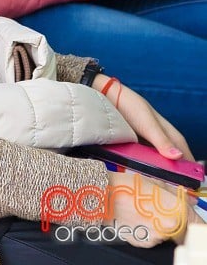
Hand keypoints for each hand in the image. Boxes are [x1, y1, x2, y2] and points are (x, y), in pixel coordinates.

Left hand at [95, 79, 197, 244]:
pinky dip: (142, 172)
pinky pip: (140, 163)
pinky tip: (140, 183)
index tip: (191, 190)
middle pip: (170, 164)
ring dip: (157, 178)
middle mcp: (158, 141)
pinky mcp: (131, 148)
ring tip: (158, 195)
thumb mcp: (146, 122)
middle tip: (175, 199)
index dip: (189, 172)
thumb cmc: (129, 105)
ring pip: (155, 165)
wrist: (103, 96)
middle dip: (173, 180)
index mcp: (168, 133)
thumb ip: (161, 140)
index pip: (184, 156)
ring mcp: (144, 145)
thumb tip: (179, 157)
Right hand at [104, 171, 199, 245]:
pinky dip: (149, 228)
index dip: (194, 216)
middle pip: (181, 225)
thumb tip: (186, 199)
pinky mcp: (144, 242)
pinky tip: (137, 215)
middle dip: (175, 217)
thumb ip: (174, 191)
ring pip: (166, 231)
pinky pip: (153, 236)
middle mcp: (167, 227)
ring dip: (160, 222)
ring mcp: (156, 237)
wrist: (102, 198)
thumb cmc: (125, 187)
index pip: (195, 220)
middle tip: (160, 206)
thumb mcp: (153, 181)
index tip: (191, 214)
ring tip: (144, 208)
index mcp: (174, 209)